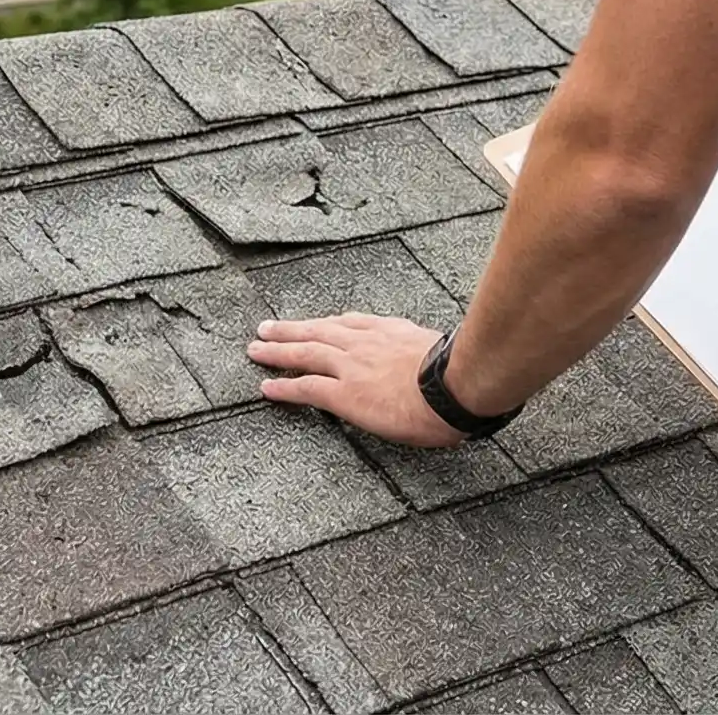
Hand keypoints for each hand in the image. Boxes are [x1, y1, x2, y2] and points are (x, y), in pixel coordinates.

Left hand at [248, 314, 465, 447]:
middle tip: (267, 328)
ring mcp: (352, 367)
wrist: (455, 386)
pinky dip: (284, 386)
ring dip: (277, 350)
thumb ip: (432, 351)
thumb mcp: (446, 350)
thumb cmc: (462, 373)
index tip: (318, 323)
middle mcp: (365, 343)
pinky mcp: (344, 394)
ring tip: (256, 349)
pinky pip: (306, 387)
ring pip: (305, 353)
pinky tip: (266, 387)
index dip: (330, 324)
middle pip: (320, 331)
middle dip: (291, 329)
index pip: (352, 323)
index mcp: (391, 331)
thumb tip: (442, 360)